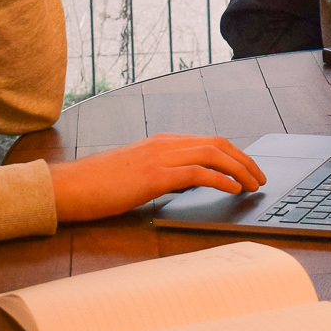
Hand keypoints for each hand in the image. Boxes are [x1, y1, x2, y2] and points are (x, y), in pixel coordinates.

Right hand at [45, 134, 265, 222]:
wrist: (69, 186)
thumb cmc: (99, 184)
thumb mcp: (138, 174)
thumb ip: (163, 173)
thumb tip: (187, 183)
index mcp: (162, 142)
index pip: (209, 141)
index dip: (234, 154)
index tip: (249, 169)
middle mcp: (165, 144)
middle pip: (218, 144)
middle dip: (244, 160)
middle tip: (260, 178)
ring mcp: (160, 157)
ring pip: (213, 154)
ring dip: (239, 169)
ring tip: (253, 185)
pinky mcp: (154, 176)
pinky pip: (198, 173)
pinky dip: (220, 179)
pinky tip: (232, 189)